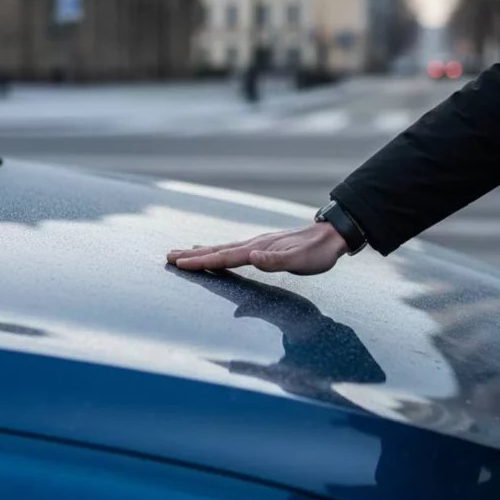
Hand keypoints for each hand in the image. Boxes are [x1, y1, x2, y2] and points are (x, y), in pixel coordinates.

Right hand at [166, 222, 347, 274]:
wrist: (331, 236)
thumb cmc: (317, 253)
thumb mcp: (301, 260)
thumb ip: (277, 260)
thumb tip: (252, 257)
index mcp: (258, 250)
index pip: (225, 256)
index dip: (202, 261)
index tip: (181, 263)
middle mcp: (253, 245)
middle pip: (217, 250)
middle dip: (192, 255)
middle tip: (168, 257)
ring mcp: (256, 244)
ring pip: (221, 248)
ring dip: (200, 252)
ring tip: (181, 253)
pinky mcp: (261, 247)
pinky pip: (231, 249)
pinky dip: (215, 249)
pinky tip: (211, 249)